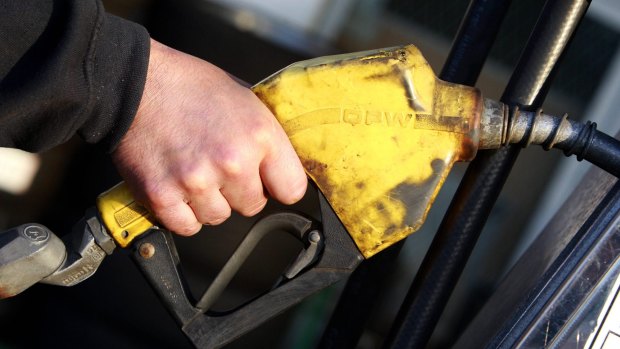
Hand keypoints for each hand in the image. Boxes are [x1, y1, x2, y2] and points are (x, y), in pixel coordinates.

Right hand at [112, 39, 306, 235]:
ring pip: (218, 217)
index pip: (292, 189)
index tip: (267, 181)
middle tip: (218, 166)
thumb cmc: (190, 87)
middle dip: (239, 191)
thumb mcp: (244, 99)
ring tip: (194, 170)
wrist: (135, 83)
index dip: (278, 185)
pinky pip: (187, 226)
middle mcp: (232, 162)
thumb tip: (281, 167)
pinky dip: (182, 213)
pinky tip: (178, 185)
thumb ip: (266, 138)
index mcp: (259, 135)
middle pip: (253, 206)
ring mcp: (197, 182)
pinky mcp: (163, 196)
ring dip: (209, 202)